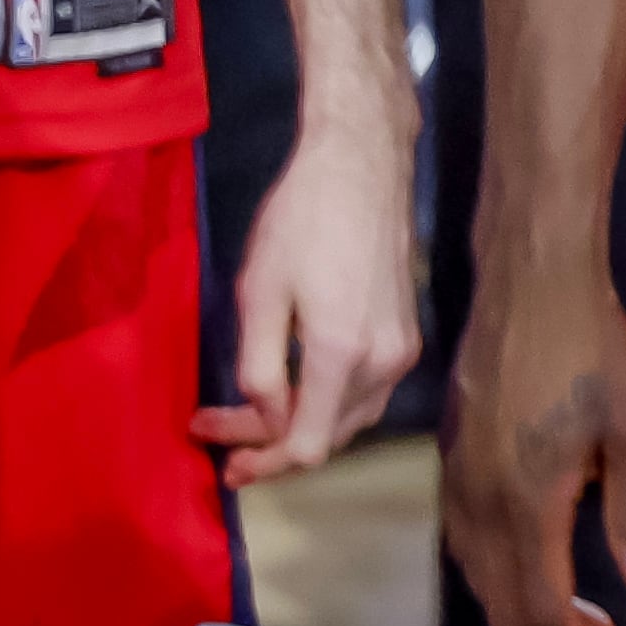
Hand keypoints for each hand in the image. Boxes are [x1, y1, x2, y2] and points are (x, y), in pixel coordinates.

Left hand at [197, 118, 421, 487]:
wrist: (362, 165)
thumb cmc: (302, 219)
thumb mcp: (259, 291)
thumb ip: (260, 368)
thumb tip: (267, 418)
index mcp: (342, 353)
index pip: (307, 445)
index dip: (263, 461)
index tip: (222, 458)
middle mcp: (383, 361)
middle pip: (329, 436)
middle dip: (271, 445)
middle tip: (219, 434)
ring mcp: (402, 348)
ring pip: (351, 418)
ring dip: (301, 426)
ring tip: (250, 420)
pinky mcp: (407, 333)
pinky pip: (367, 391)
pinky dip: (329, 403)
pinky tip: (297, 390)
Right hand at [443, 261, 625, 625]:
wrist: (531, 279)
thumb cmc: (593, 348)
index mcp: (526, 503)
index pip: (540, 608)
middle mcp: (478, 504)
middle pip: (503, 605)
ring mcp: (455, 481)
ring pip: (477, 578)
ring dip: (523, 611)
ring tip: (576, 621)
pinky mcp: (449, 460)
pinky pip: (466, 544)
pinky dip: (499, 575)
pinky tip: (534, 566)